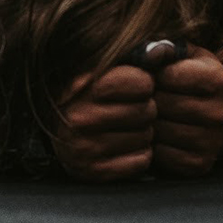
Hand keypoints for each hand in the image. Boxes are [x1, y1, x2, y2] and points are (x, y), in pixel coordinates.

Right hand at [49, 42, 181, 181]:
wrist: (59, 133)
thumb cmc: (92, 97)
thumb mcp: (106, 70)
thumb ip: (136, 57)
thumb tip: (162, 50)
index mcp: (82, 86)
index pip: (141, 81)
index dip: (143, 84)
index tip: (134, 87)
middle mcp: (78, 116)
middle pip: (147, 110)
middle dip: (145, 110)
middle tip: (129, 111)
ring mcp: (83, 147)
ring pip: (146, 137)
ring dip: (142, 133)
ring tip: (124, 129)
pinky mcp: (93, 172)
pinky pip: (141, 161)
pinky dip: (138, 155)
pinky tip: (122, 148)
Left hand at [151, 44, 222, 175]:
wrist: (217, 111)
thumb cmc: (191, 77)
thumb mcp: (185, 55)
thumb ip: (165, 48)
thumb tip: (148, 54)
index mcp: (216, 80)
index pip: (169, 75)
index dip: (152, 74)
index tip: (150, 76)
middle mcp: (219, 113)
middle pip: (163, 105)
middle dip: (146, 99)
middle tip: (141, 96)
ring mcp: (212, 141)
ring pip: (160, 132)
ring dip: (146, 123)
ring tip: (146, 114)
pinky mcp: (200, 164)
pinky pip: (163, 156)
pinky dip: (152, 147)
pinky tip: (155, 134)